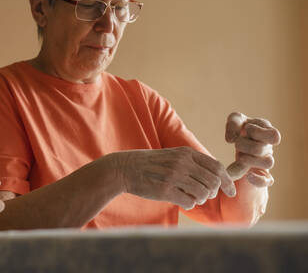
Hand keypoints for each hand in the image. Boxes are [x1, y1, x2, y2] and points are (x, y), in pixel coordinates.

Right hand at [118, 147, 235, 209]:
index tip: (231, 191)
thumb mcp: (173, 155)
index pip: (217, 167)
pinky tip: (180, 199)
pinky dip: (188, 204)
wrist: (125, 168)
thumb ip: (193, 162)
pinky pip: (189, 202)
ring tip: (191, 197)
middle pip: (213, 182)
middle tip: (205, 195)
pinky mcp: (165, 190)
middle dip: (213, 192)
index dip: (227, 181)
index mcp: (186, 153)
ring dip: (200, 199)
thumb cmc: (151, 164)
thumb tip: (217, 176)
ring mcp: (173, 176)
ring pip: (203, 194)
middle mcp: (182, 163)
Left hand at [225, 112, 280, 186]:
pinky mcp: (262, 174)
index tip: (247, 129)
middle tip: (237, 143)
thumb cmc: (239, 127)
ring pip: (269, 163)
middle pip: (262, 148)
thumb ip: (233, 123)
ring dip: (250, 160)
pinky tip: (248, 176)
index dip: (257, 132)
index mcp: (267, 132)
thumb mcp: (235, 119)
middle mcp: (269, 146)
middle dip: (244, 145)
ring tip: (240, 156)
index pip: (273, 135)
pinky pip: (267, 181)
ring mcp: (266, 160)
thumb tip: (231, 140)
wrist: (239, 141)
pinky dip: (258, 180)